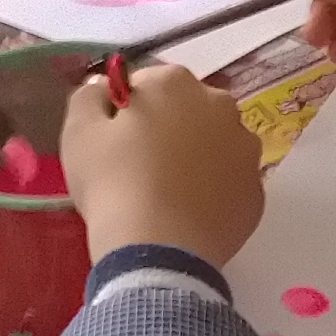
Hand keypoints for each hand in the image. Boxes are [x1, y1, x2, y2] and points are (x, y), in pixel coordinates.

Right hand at [65, 63, 264, 267]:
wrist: (159, 252)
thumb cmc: (113, 184)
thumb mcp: (79, 133)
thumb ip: (88, 97)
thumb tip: (103, 86)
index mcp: (176, 83)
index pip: (146, 84)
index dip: (127, 111)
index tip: (114, 140)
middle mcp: (220, 106)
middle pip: (187, 110)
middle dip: (167, 128)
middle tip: (140, 167)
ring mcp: (246, 150)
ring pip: (215, 144)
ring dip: (196, 157)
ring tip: (168, 193)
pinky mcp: (256, 192)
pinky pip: (229, 183)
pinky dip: (213, 191)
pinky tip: (189, 213)